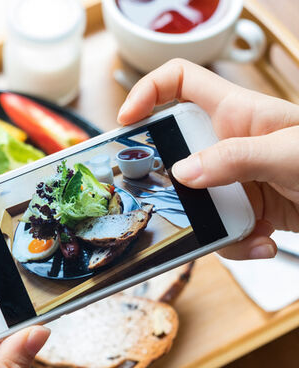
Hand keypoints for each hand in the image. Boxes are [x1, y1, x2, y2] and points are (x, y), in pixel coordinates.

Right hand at [118, 58, 298, 259]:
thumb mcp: (287, 152)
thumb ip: (232, 158)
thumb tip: (184, 173)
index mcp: (235, 113)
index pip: (179, 82)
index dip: (147, 92)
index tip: (127, 120)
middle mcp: (229, 145)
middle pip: (175, 154)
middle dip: (170, 181)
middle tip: (169, 197)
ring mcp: (236, 179)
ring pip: (195, 201)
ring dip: (212, 224)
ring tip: (243, 230)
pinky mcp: (247, 209)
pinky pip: (220, 228)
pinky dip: (238, 242)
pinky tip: (261, 241)